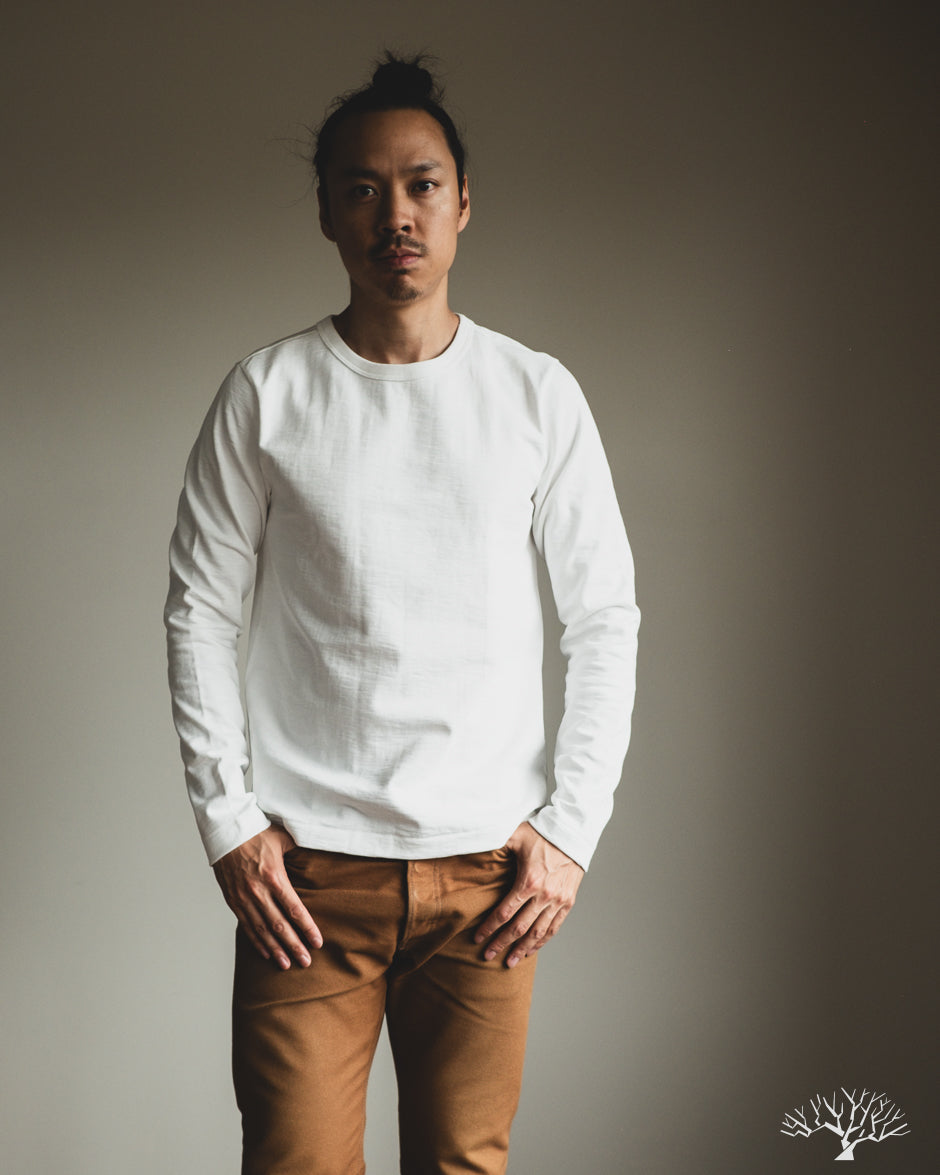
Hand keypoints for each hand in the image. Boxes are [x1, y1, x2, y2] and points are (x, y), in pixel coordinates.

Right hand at [213, 826, 322, 969]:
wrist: (226, 831)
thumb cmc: (258, 832)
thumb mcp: (284, 838)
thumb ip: (300, 852)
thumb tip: (319, 854)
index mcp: (274, 876)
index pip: (294, 909)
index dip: (307, 928)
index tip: (317, 942)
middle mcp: (258, 891)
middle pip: (279, 926)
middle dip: (294, 946)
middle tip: (306, 962)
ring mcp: (243, 898)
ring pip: (262, 930)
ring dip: (275, 949)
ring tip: (287, 965)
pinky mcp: (233, 900)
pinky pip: (246, 925)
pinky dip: (256, 941)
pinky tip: (266, 952)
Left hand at [474, 822, 583, 967]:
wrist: (572, 832)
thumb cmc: (541, 832)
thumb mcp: (515, 834)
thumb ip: (495, 843)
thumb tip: (473, 843)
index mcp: (528, 881)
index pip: (504, 913)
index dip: (489, 928)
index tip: (478, 938)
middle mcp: (544, 895)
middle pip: (519, 928)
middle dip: (501, 943)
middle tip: (487, 955)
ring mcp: (558, 901)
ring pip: (537, 932)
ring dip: (522, 949)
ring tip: (509, 961)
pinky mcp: (568, 902)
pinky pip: (554, 927)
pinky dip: (542, 941)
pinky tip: (531, 949)